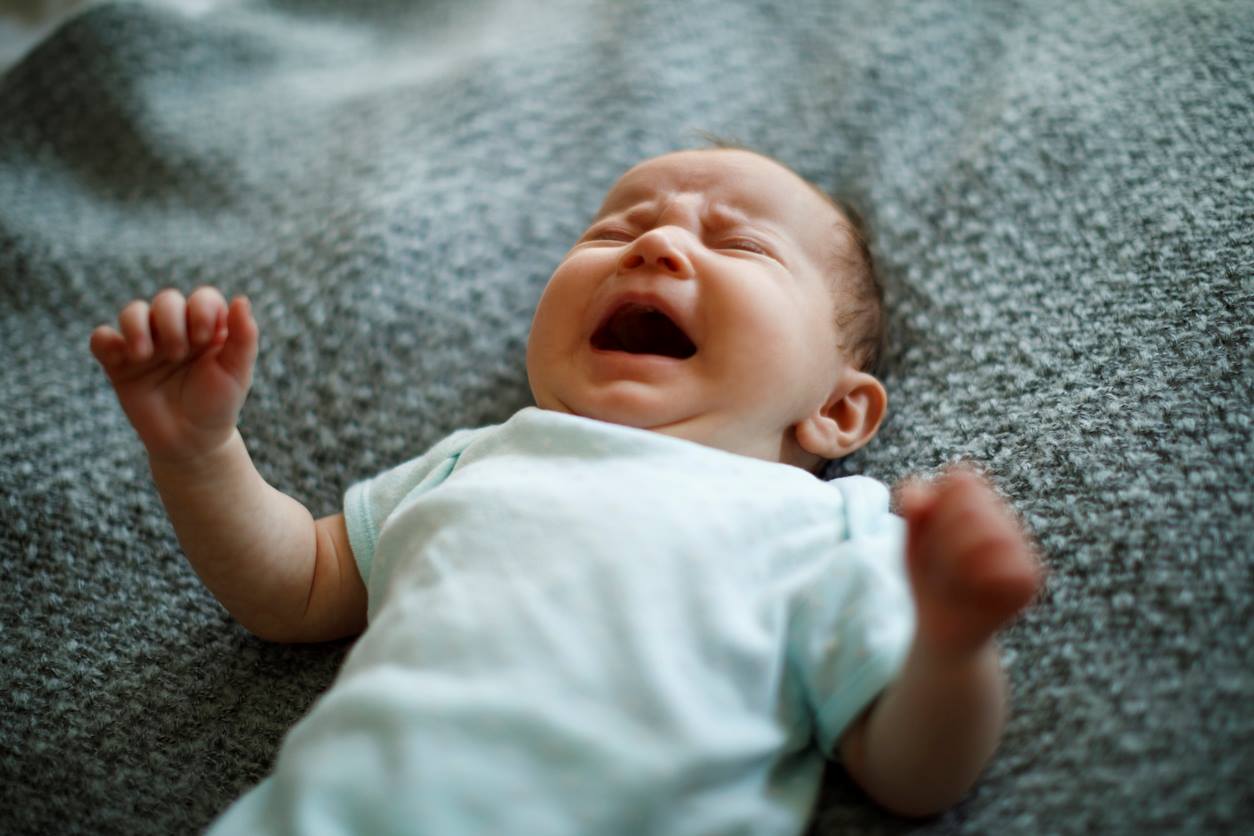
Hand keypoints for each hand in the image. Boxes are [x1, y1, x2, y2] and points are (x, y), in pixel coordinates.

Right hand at [89, 287, 257, 462]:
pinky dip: (106, 341)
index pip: (203, 298)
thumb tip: (242, 299)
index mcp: (208, 329)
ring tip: (145, 355)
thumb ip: (244, 337)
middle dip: (171, 321)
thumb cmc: (218, 405)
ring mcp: (147, 345)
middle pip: (167, 300)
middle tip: (178, 353)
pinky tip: (124, 358)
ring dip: (137, 326)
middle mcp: (176, 331)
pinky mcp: (119, 363)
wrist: (190, 442)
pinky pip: (102, 339)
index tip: (204, 338)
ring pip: (132, 312)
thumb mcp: (237, 373)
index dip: (201, 310)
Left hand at [897, 465, 1043, 656]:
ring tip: (951, 578)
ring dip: (956, 559)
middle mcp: (1004, 520)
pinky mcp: (1029, 578)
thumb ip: (912, 512)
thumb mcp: (911, 542)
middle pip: (971, 504)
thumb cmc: (929, 580)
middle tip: (938, 563)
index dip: (937, 505)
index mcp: (977, 504)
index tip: (927, 533)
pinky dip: (978, 581)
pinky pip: (1006, 569)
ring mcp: (1021, 548)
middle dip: (942, 535)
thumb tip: (918, 495)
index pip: (962, 479)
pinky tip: (971, 591)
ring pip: (989, 535)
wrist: (943, 631)